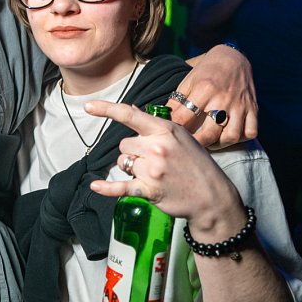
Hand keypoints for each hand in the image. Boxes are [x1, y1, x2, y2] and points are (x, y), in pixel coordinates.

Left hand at [85, 100, 241, 225]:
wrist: (212, 195)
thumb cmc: (196, 164)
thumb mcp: (180, 137)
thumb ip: (154, 125)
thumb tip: (131, 110)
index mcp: (165, 130)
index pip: (130, 115)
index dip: (107, 109)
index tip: (89, 106)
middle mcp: (157, 148)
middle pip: (124, 144)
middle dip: (132, 152)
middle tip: (153, 160)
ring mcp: (153, 170)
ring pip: (124, 163)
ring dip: (132, 168)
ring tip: (154, 174)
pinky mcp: (149, 190)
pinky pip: (120, 187)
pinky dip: (106, 188)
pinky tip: (95, 186)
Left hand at [175, 43, 257, 147]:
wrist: (233, 58)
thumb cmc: (207, 71)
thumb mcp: (188, 81)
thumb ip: (176, 101)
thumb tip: (162, 118)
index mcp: (204, 89)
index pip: (185, 117)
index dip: (176, 129)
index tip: (172, 134)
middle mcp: (223, 98)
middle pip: (210, 133)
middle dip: (198, 144)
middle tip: (190, 147)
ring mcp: (240, 105)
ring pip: (232, 136)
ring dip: (220, 144)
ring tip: (211, 142)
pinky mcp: (253, 108)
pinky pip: (251, 131)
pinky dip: (241, 138)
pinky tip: (230, 135)